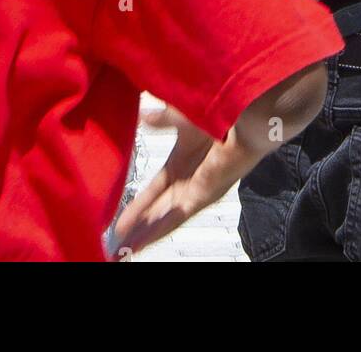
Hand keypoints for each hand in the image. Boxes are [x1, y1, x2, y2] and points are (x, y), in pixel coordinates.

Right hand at [112, 106, 232, 254]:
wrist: (244, 113)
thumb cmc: (220, 111)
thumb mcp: (181, 116)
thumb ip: (162, 120)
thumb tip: (144, 116)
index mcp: (181, 163)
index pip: (152, 192)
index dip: (136, 208)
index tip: (118, 224)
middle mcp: (188, 181)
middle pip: (157, 212)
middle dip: (137, 228)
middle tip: (116, 245)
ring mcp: (196, 190)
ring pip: (164, 219)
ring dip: (144, 234)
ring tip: (124, 248)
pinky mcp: (204, 194)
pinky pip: (177, 215)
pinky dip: (159, 228)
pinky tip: (142, 239)